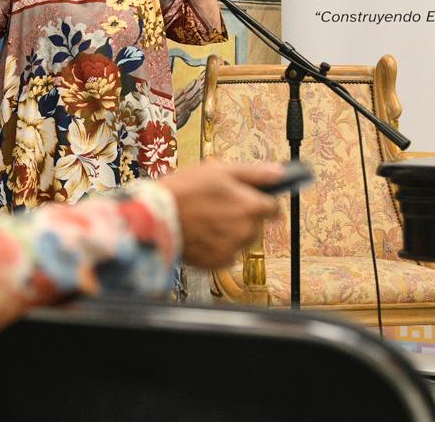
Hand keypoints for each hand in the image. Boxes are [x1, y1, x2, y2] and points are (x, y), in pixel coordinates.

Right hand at [160, 160, 281, 268]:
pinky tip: (202, 234)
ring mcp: (233, 248)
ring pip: (242, 240)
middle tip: (217, 207)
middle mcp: (247, 230)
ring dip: (231, 232)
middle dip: (243, 216)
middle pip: (257, 225)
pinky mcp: (218, 263)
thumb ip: (254, 173)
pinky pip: (227, 254)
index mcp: (251, 206)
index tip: (247, 199)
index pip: (273, 207)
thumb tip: (280, 173)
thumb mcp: (219, 171)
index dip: (260, 201)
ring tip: (206, 220)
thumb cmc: (184, 189)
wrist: (154, 216)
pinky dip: (217, 246)